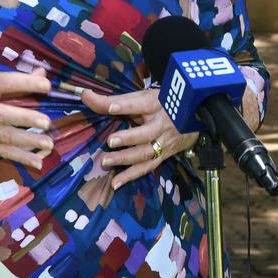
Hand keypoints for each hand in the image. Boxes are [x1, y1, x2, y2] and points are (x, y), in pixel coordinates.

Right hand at [0, 69, 52, 169]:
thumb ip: (11, 81)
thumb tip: (41, 72)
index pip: (5, 82)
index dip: (26, 82)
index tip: (47, 84)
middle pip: (4, 114)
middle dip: (26, 118)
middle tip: (46, 122)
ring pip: (6, 135)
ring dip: (28, 141)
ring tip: (48, 144)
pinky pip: (3, 151)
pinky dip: (21, 158)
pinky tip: (37, 162)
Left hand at [81, 87, 197, 189]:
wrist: (192, 119)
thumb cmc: (159, 105)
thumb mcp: (141, 97)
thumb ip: (112, 98)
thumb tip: (85, 95)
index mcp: (154, 104)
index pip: (140, 104)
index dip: (126, 106)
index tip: (111, 107)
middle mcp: (159, 124)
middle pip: (145, 133)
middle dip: (128, 138)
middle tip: (111, 141)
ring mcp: (162, 142)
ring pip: (145, 153)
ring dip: (125, 159)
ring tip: (105, 161)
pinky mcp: (162, 156)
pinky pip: (146, 167)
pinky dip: (131, 176)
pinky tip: (115, 183)